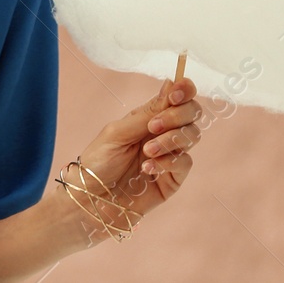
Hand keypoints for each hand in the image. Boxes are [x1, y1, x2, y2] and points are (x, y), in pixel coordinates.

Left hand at [63, 77, 201, 243]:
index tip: (176, 94)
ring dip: (170, 140)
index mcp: (149, 117)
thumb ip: (147, 113)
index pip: (179, 98)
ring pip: (192, 136)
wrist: (91, 199)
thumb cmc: (98, 162)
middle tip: (153, 126)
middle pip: (192, 114)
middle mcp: (163, 134)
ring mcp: (170, 156)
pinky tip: (148, 168)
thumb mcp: (117, 132)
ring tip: (146, 151)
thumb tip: (172, 83)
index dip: (185, 90)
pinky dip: (168, 162)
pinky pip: (185, 163)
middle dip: (177, 116)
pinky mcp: (173, 179)